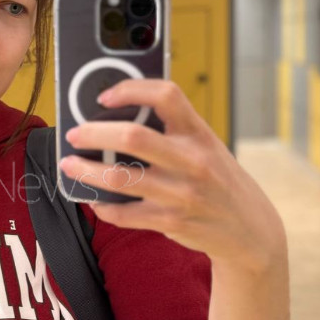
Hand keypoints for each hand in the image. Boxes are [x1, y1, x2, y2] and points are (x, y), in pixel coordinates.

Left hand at [59, 79, 287, 270]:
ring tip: (69, 165)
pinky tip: (93, 199)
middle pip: (132, 137)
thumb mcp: (206, 147)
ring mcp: (182, 193)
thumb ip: (172, 132)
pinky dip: (102, 206)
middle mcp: (192, 161)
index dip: (131, 89)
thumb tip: (118, 116)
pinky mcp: (171, 221)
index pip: (166, 96)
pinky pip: (123, 213)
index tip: (105, 96)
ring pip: (119, 178)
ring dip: (85, 170)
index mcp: (199, 133)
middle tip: (74, 134)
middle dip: (93, 133)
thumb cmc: (218, 180)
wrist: (250, 229)